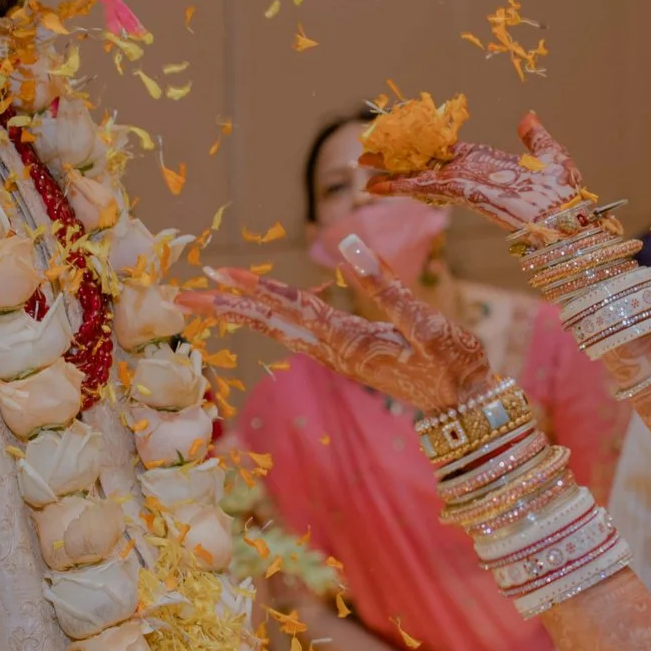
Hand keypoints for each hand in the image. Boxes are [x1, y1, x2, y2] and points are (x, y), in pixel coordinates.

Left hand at [186, 238, 491, 410]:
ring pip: (283, 328)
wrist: (470, 405)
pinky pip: (301, 332)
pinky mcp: (351, 354)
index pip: (290, 308)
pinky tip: (263, 308)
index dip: (253, 289)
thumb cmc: (454, 364)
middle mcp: (335, 350)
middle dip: (226, 308)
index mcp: (349, 340)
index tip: (215, 275)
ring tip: (212, 294)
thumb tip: (348, 245)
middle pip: (271, 323)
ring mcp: (341, 355)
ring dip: (246, 310)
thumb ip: (387, 286)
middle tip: (181, 295)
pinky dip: (274, 316)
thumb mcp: (426, 325)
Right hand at [366, 111, 586, 235]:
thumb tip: (527, 117)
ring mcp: (465, 185)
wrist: (573, 221)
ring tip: (361, 169)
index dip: (420, 147)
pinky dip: (400, 186)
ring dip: (389, 173)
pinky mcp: (463, 194)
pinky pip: (426, 187)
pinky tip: (377, 186)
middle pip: (424, 164)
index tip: (397, 140)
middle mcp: (470, 175)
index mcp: (485, 164)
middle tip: (364, 156)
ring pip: (419, 176)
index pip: (444, 154)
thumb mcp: (550, 157)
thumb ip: (535, 139)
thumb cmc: (566, 196)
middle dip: (395, 160)